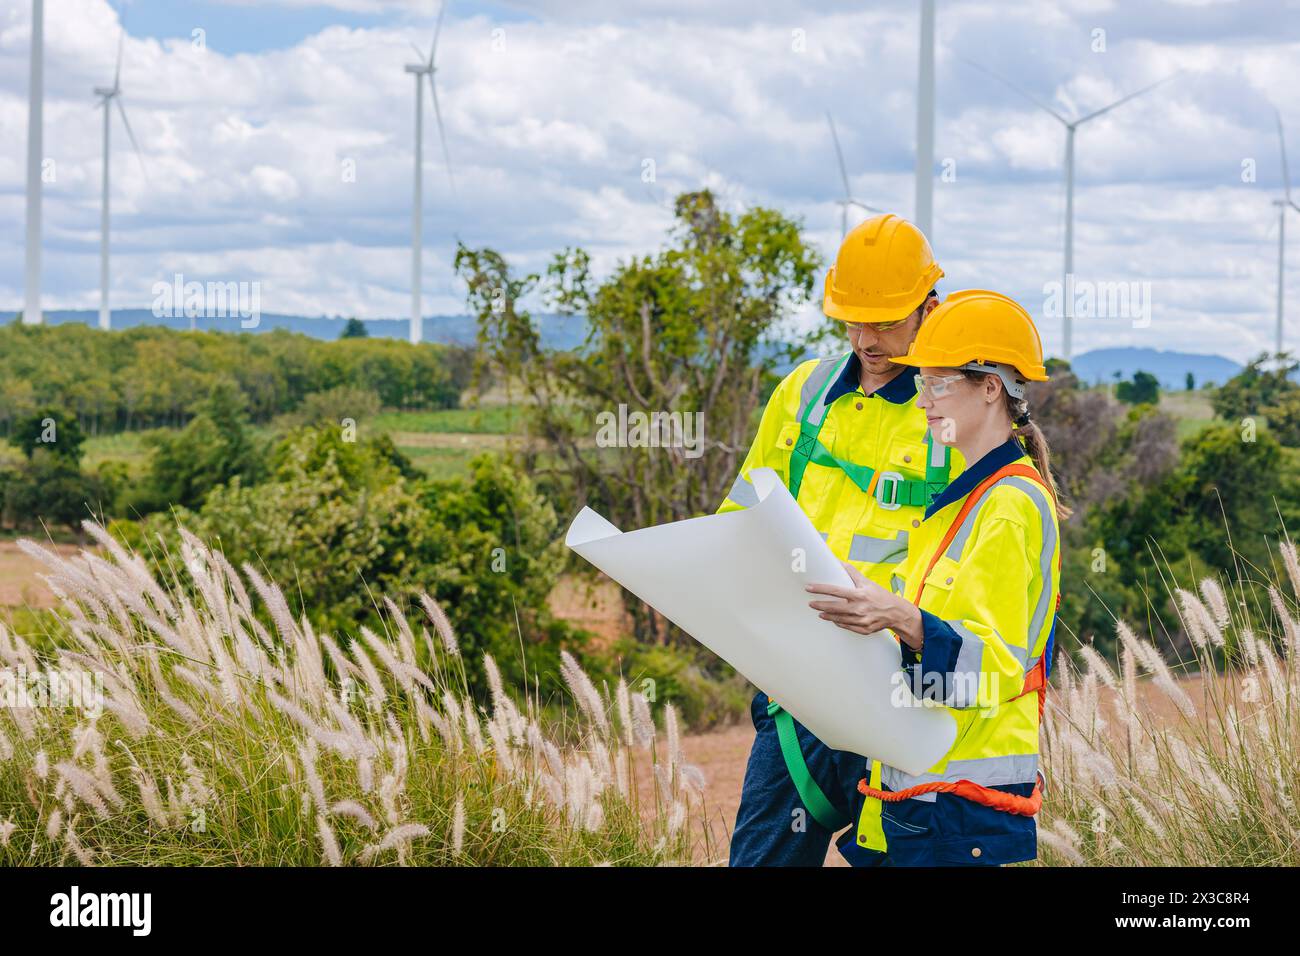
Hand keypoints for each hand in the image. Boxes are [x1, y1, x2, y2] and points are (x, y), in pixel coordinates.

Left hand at [806, 561, 922, 649]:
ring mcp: (861, 621)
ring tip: (819, 612)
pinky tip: (833, 619)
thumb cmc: (880, 595)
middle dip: (820, 605)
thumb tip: (839, 562)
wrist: (896, 613)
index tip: (809, 587)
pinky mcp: (863, 630)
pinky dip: (838, 622)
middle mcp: (859, 608)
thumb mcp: (867, 582)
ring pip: (838, 619)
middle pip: (833, 607)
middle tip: (810, 603)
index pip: (835, 590)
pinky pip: (846, 626)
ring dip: (827, 615)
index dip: (820, 589)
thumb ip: (852, 573)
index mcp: (859, 595)